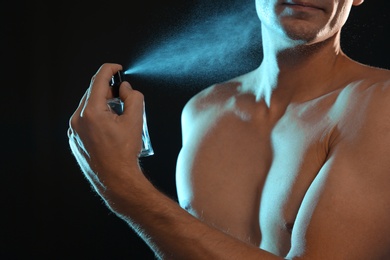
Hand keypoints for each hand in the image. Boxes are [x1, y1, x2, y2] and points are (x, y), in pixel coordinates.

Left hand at [68, 63, 143, 200]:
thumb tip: (126, 89)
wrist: (115, 180)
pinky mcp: (74, 140)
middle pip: (93, 93)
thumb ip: (133, 98)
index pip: (99, 80)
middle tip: (123, 95)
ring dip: (103, 104)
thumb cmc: (124, 154)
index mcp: (91, 112)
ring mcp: (73, 131)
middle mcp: (77, 119)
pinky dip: (96, 117)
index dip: (110, 69)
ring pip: (88, 107)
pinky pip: (84, 121)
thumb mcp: (135, 121)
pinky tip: (109, 128)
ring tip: (118, 115)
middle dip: (108, 90)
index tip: (117, 68)